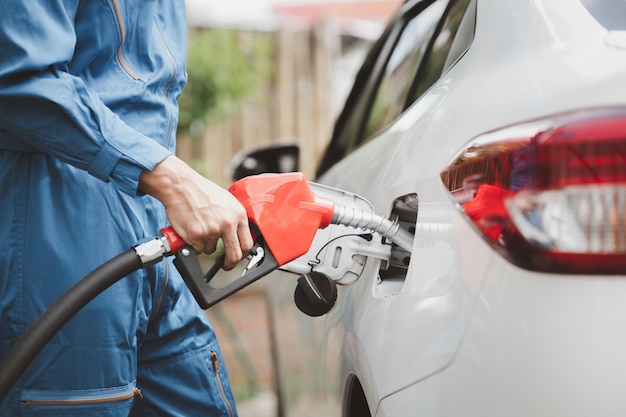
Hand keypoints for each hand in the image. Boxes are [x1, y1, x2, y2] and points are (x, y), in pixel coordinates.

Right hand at [138, 155, 253, 269]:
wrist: (181, 186)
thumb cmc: (202, 191)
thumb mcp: (227, 201)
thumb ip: (234, 219)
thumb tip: (239, 237)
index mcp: (238, 215)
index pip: (247, 243)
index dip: (243, 254)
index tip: (238, 256)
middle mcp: (227, 224)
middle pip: (234, 255)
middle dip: (230, 264)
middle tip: (225, 265)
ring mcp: (212, 231)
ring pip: (211, 250)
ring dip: (205, 245)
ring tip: (200, 227)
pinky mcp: (197, 235)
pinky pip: (197, 248)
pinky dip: (194, 243)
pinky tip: (192, 228)